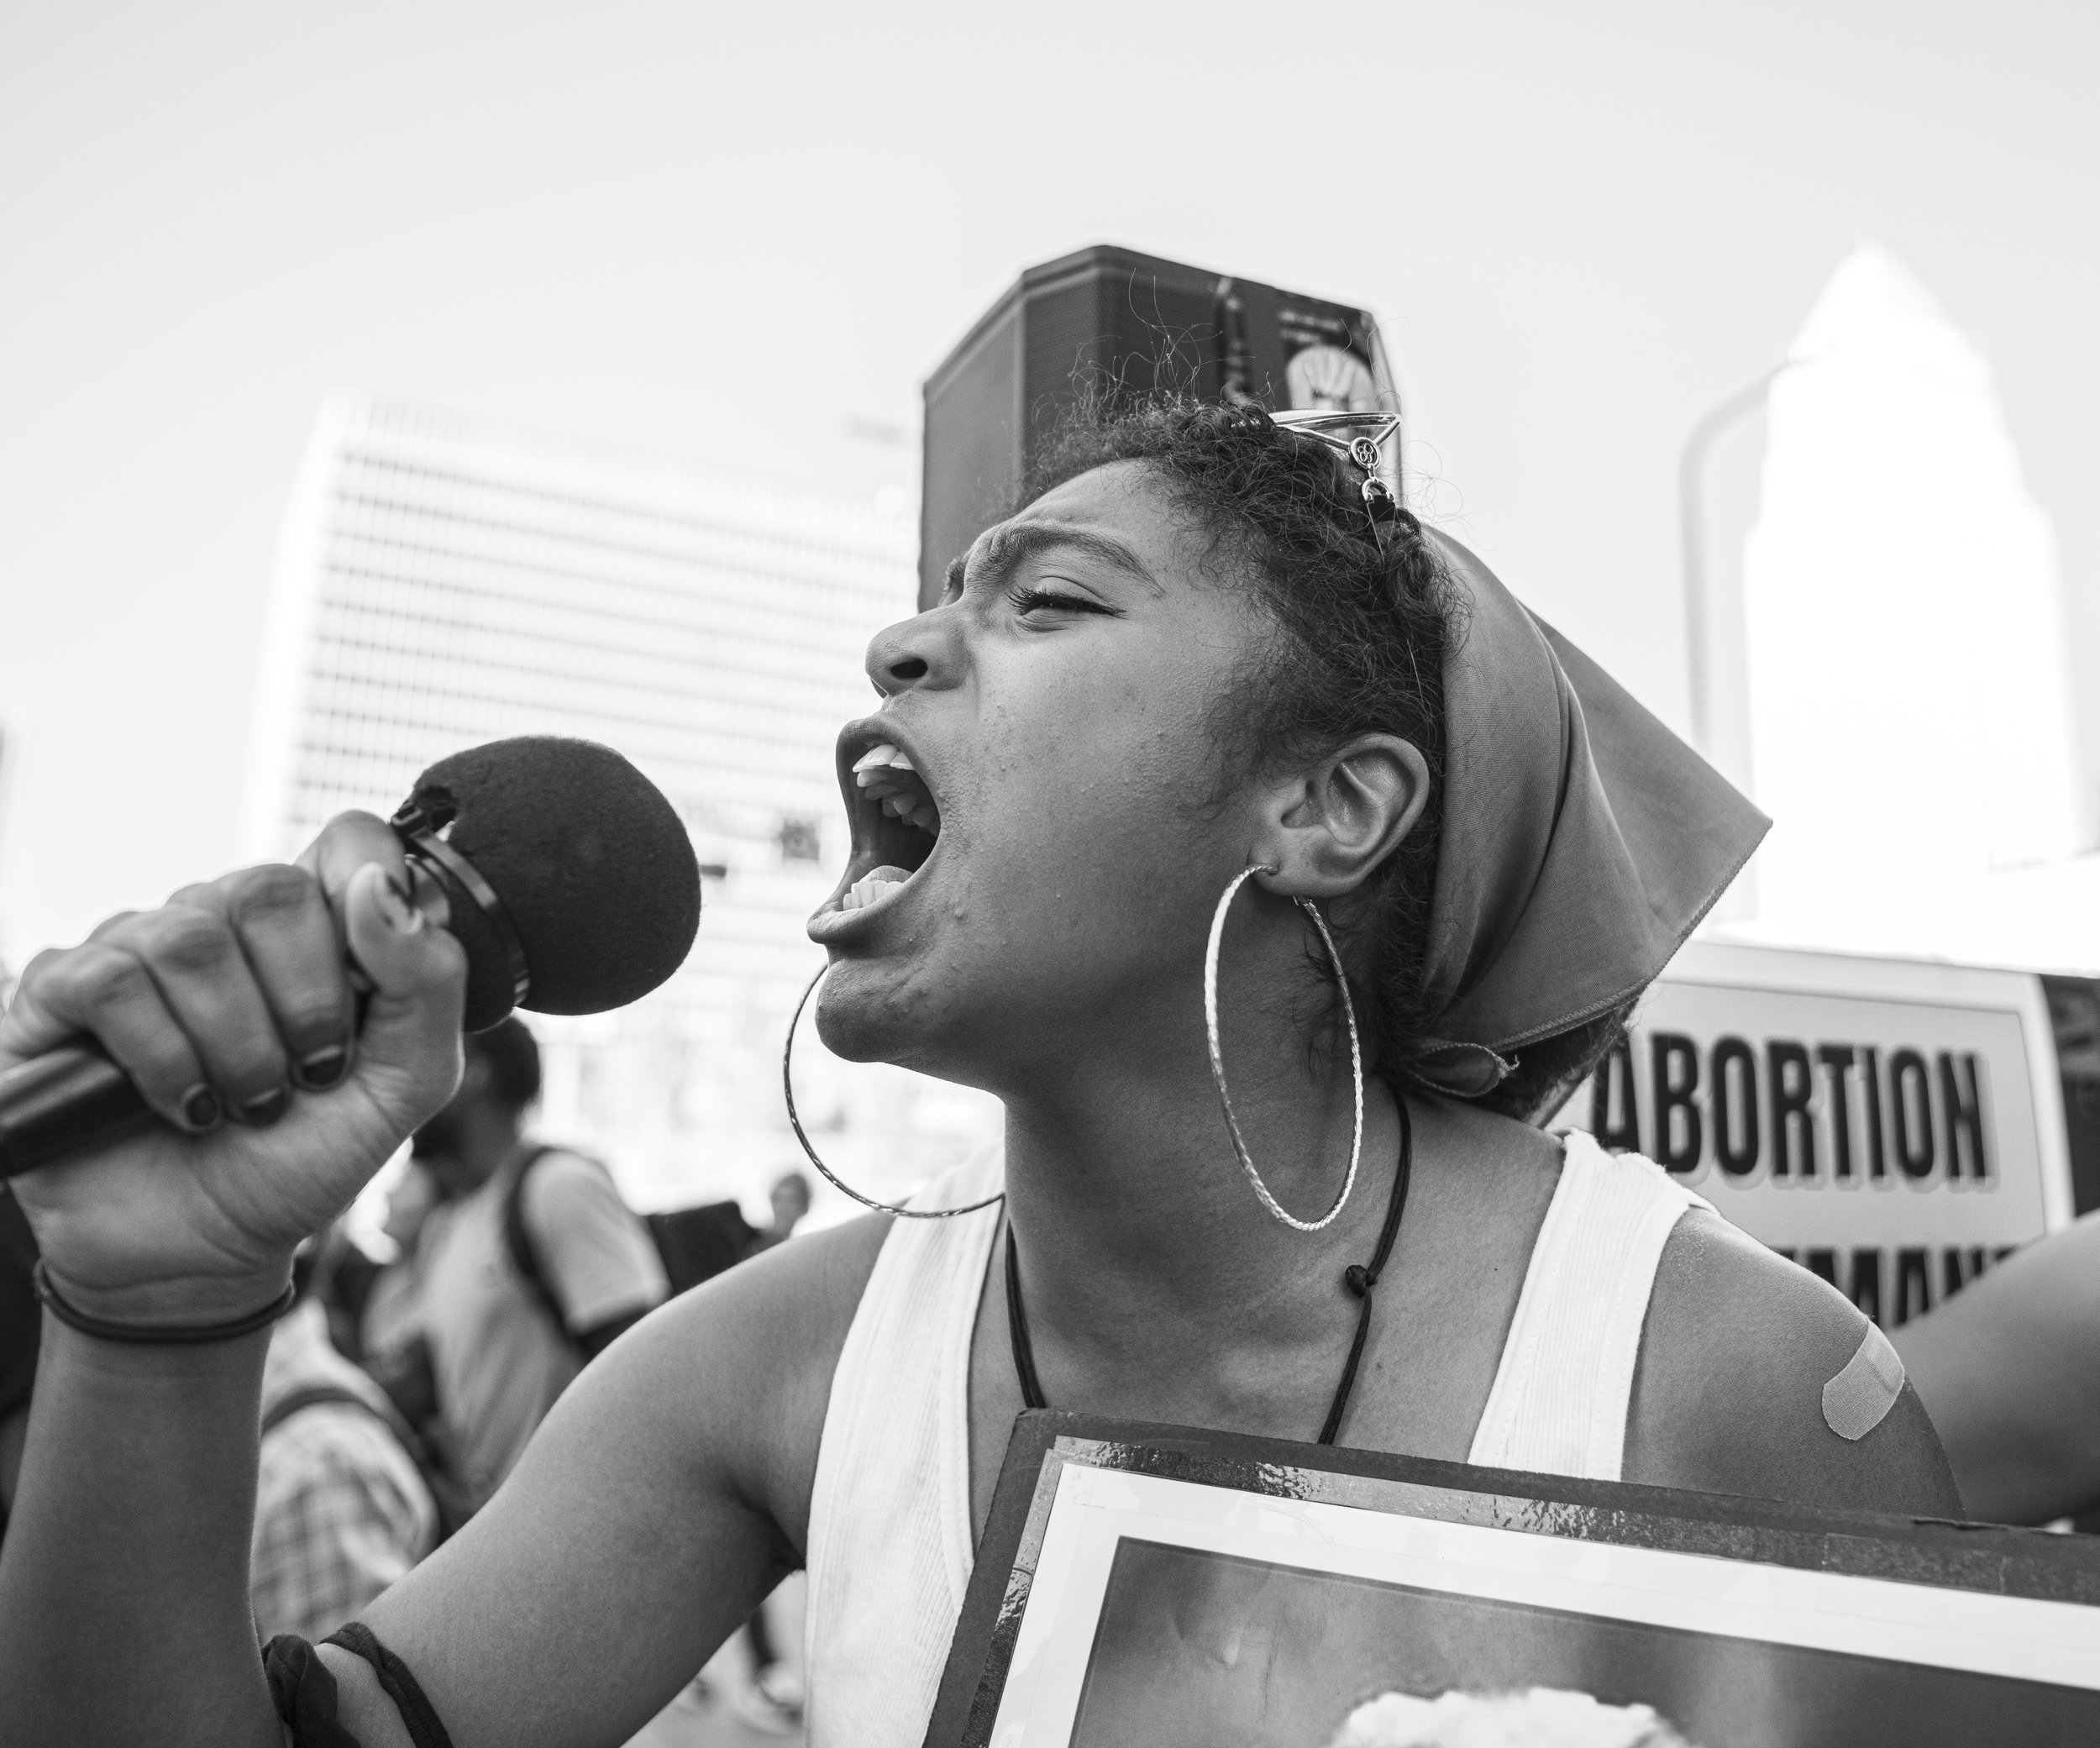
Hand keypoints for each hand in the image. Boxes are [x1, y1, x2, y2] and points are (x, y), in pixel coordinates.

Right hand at [1, 813, 465, 1325]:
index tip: (372, 984)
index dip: (371, 891)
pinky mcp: (57, 996)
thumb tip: (381, 888)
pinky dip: (162, 1058)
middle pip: (270, 889)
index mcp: (307, 930)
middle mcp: (219, 922)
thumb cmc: (303, 1157)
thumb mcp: (404, 1082)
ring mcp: (134, 950)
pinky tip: (183, 1107)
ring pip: (188, 939)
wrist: (208, 1252)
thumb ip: (427, 982)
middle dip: (306, 1001)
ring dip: (237, 1044)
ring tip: (247, 1106)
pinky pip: (110, 983)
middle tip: (309, 1075)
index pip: (347, 841)